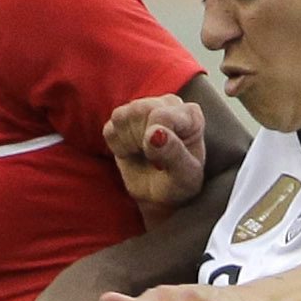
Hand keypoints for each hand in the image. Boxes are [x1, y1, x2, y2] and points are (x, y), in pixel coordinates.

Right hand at [103, 95, 206, 218]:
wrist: (162, 196)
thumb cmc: (179, 185)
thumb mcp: (184, 177)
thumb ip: (174, 154)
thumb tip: (154, 133)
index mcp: (190, 115)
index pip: (161, 116)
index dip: (155, 142)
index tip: (163, 161)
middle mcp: (168, 104)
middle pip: (139, 110)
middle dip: (141, 141)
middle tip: (154, 158)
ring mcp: (145, 108)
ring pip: (121, 117)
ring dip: (129, 143)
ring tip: (145, 155)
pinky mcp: (123, 119)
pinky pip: (110, 130)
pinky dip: (118, 148)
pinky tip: (133, 153)